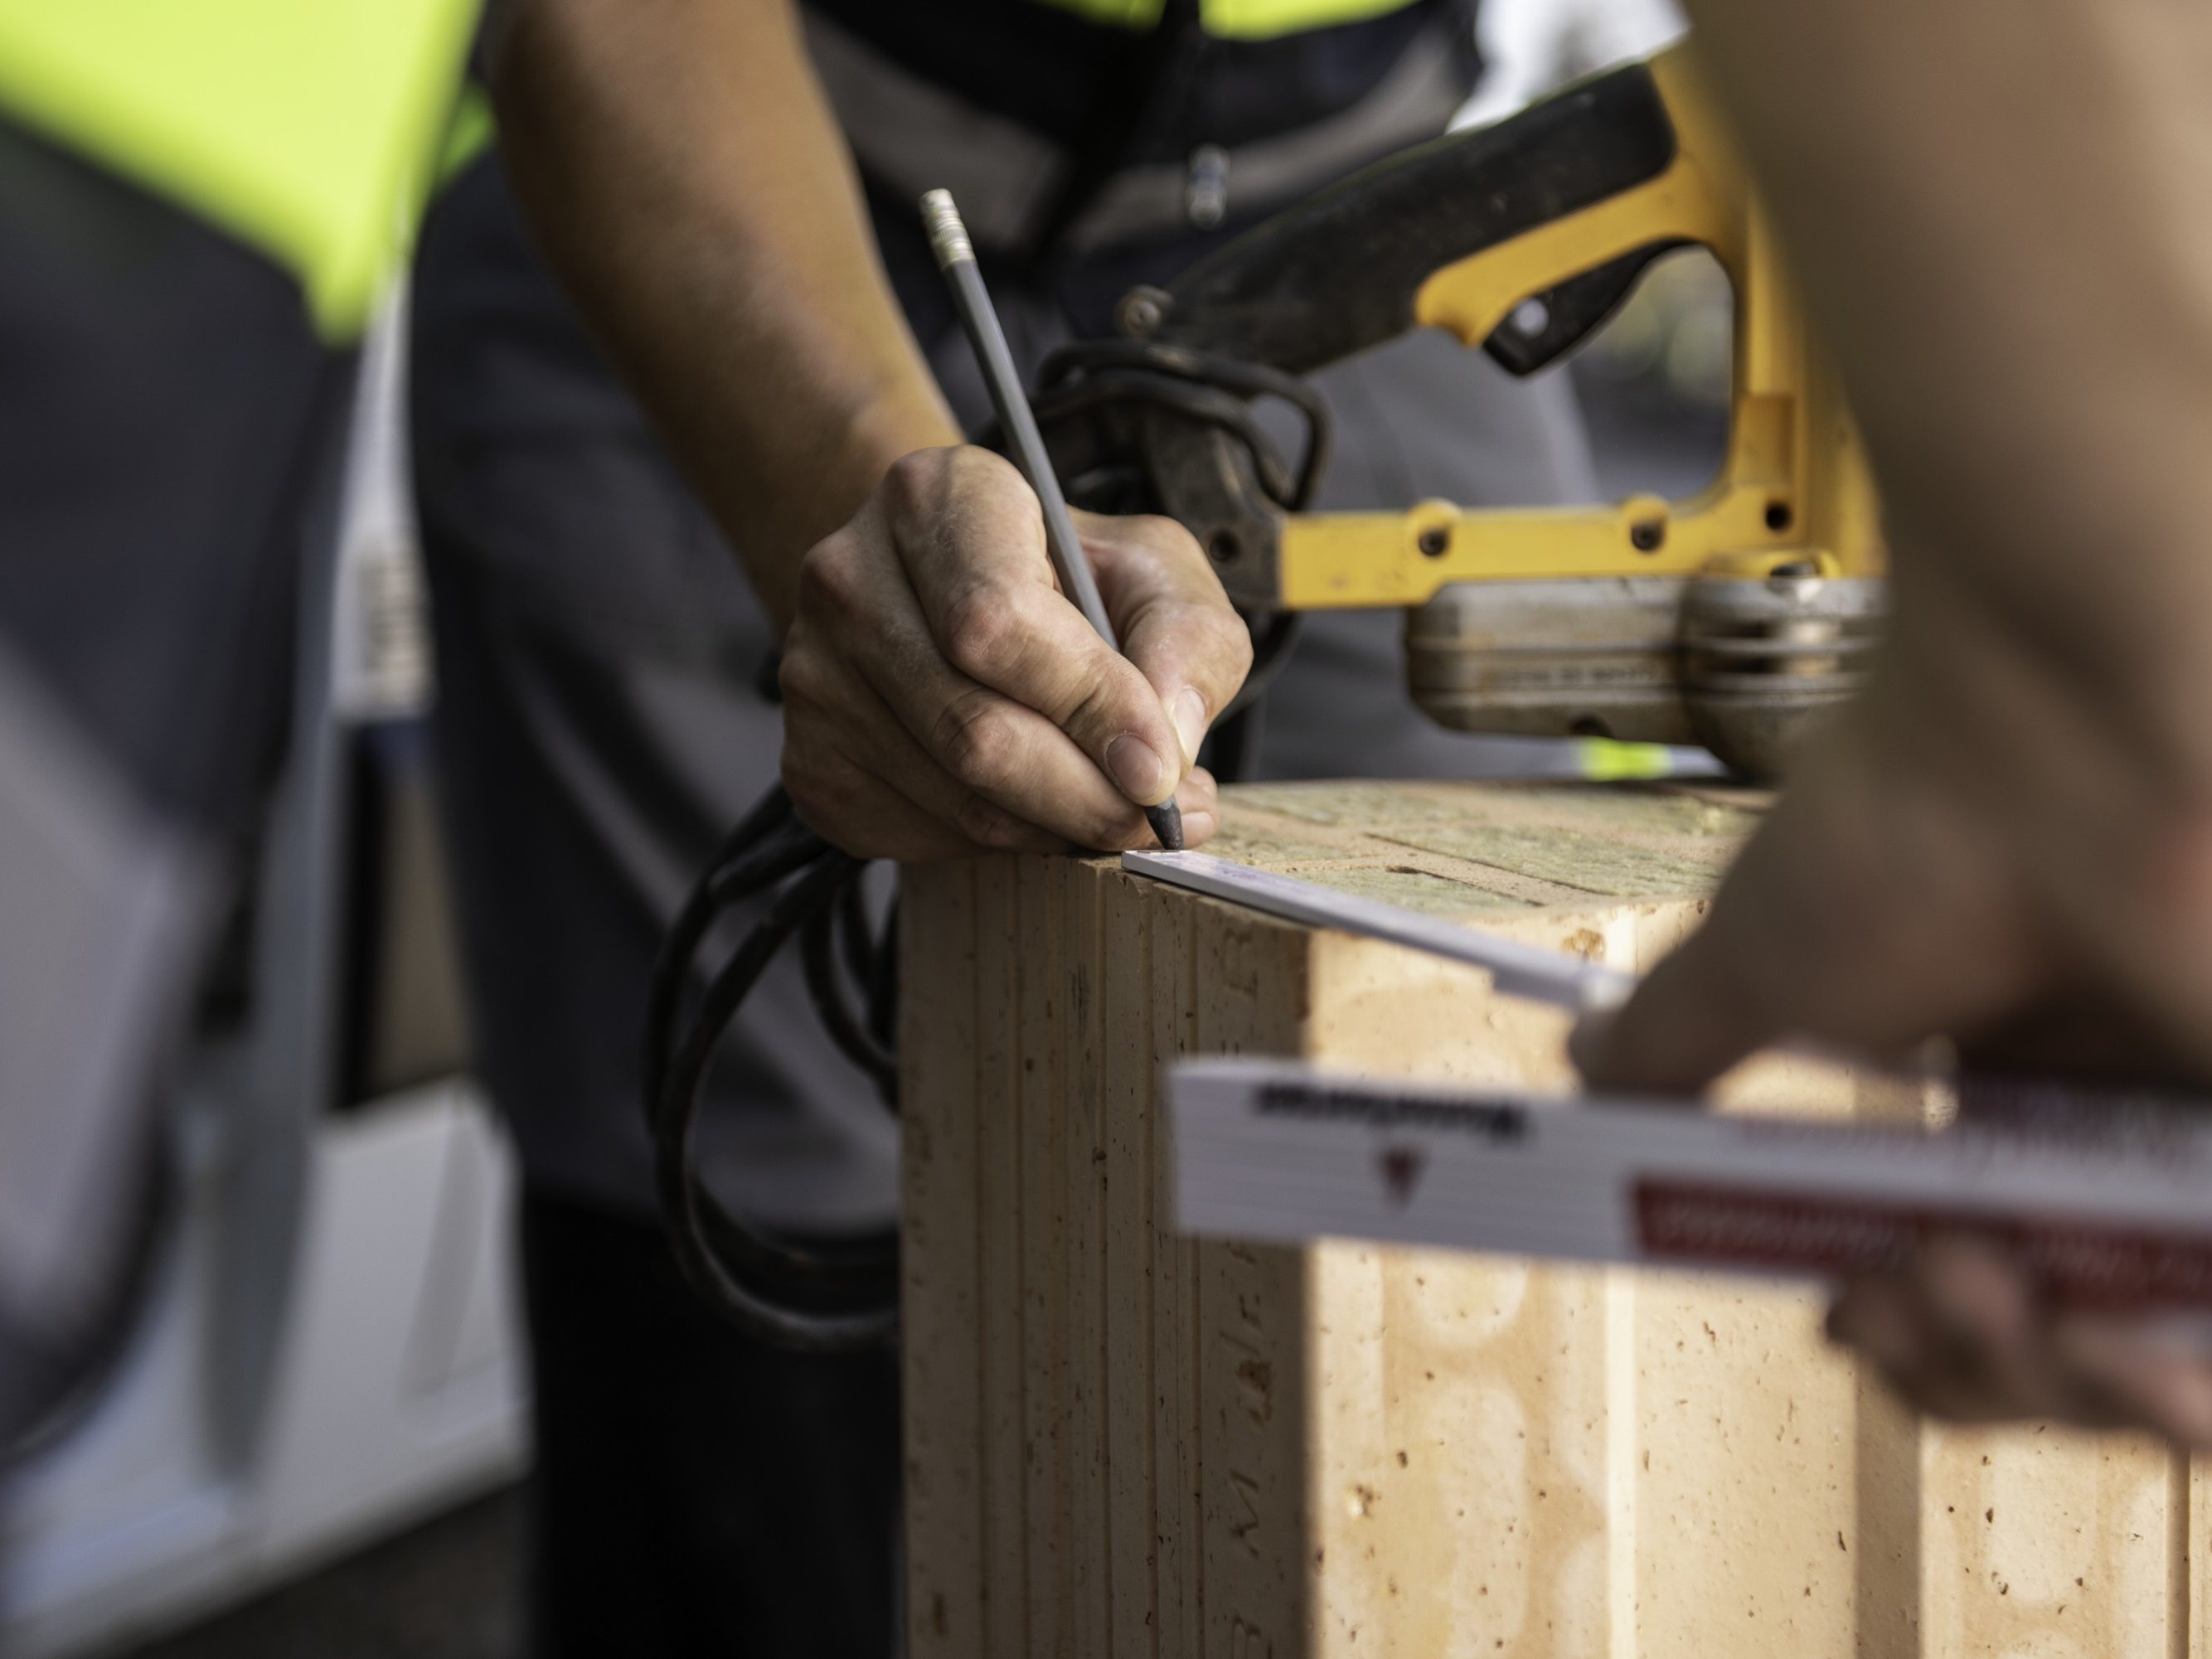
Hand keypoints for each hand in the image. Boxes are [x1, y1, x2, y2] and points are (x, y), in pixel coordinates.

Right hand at [778, 445, 1249, 859]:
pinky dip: (1000, 844)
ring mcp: (814, 676)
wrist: (949, 592)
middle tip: (1159, 820)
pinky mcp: (811, 761)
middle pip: (974, 731)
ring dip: (1056, 828)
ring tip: (1112, 805)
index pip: (996, 622)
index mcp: (937, 498)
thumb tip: (1166, 749)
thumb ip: (1187, 642)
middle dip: (1087, 797)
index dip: (1089, 707)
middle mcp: (849, 578)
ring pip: (955, 800)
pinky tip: (1032, 803)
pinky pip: (921, 837)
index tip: (1161, 769)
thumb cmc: (1065, 577)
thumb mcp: (1154, 571)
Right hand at [1572, 601, 2211, 1441]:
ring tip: (2002, 1301)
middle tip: (1916, 1299)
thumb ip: (1671, 1040)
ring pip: (2147, 1366)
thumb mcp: (1757, 958)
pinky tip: (2123, 1356)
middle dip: (1963, 1370)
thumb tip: (1582, 1066)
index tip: (1853, 1312)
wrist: (2069, 729)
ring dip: (2052, 1384)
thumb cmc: (1920, 812)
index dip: (1902, 1331)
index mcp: (1997, 1089)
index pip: (1956, 1277)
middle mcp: (2108, 1123)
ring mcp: (2193, 1143)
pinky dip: (2174, 1393)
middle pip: (2043, 1348)